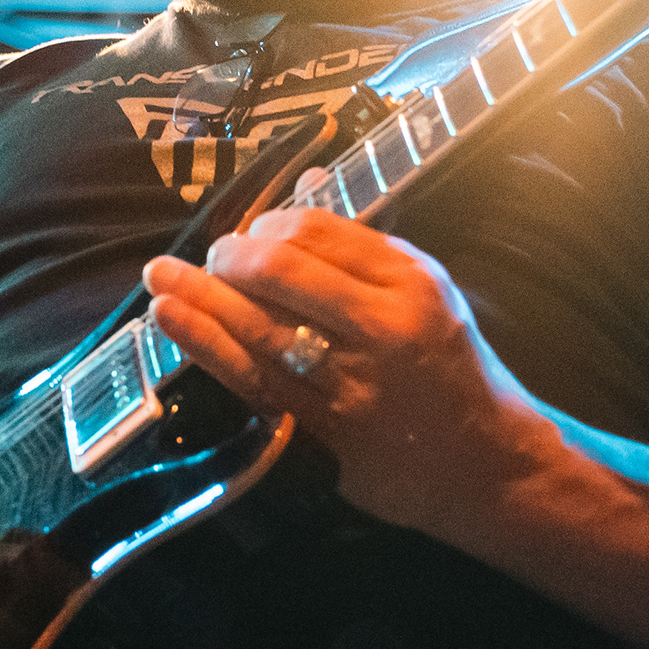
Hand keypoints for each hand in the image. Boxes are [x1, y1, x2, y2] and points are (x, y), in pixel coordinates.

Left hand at [140, 183, 548, 537]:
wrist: (490, 463)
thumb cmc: (454, 370)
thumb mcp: (428, 292)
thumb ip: (363, 246)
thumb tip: (302, 185)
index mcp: (412, 279)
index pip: (320, 230)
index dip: (268, 223)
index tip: (249, 232)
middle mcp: (385, 324)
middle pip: (284, 273)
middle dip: (230, 258)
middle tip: (206, 258)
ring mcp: (356, 379)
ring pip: (261, 327)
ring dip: (200, 299)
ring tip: (158, 279)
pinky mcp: (331, 427)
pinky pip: (256, 379)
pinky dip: (208, 347)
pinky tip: (173, 323)